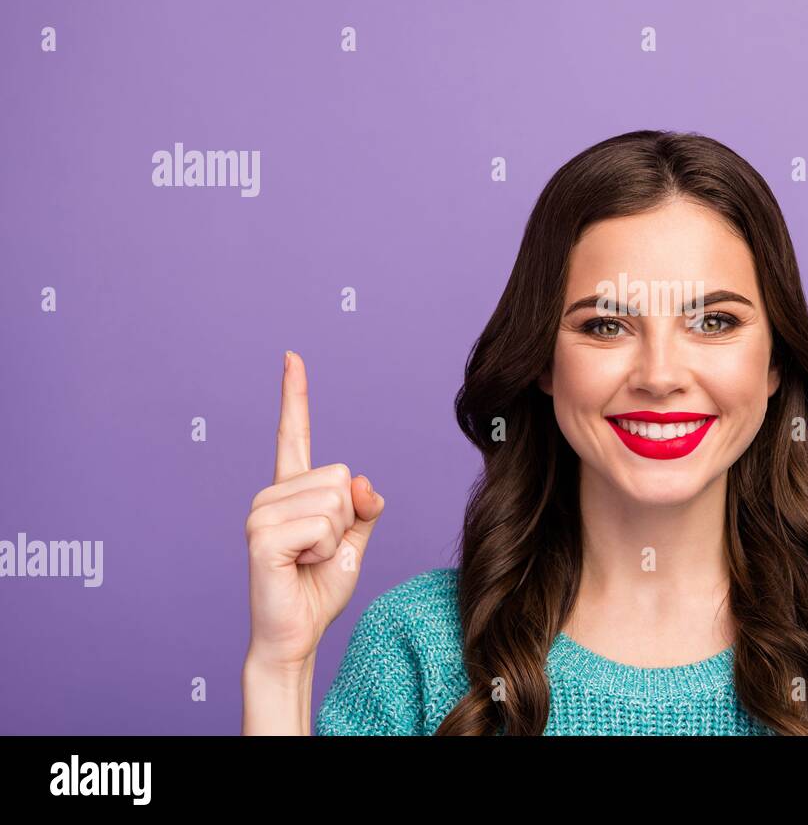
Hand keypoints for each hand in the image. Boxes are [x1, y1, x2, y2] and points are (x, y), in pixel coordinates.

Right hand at [244, 350, 385, 670]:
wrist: (296, 633)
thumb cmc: (319, 587)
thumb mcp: (355, 541)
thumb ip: (363, 506)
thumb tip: (360, 482)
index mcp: (291, 490)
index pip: (293, 434)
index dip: (294, 395)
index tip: (292, 357)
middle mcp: (270, 494)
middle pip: (340, 477)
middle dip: (346, 519)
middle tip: (320, 550)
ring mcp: (260, 513)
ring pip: (335, 502)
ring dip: (335, 538)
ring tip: (308, 560)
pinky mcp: (261, 537)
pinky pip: (323, 526)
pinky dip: (325, 551)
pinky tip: (299, 566)